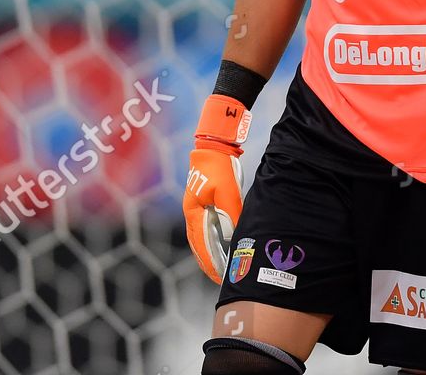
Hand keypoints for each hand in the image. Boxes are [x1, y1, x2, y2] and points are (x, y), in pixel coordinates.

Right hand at [183, 95, 250, 282]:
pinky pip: (206, 228)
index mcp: (194, 211)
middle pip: (198, 244)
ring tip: (219, 269)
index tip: (219, 277)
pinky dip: (210, 241)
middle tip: (219, 279)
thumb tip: (233, 236)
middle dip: (208, 262)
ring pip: (200, 237)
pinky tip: (220, 246)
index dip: (211, 262)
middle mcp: (192, 212)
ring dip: (208, 253)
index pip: (202, 244)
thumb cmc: (220, 166)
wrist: (214, 145)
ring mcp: (196, 208)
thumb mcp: (228, 190)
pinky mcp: (203, 202)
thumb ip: (230, 213)